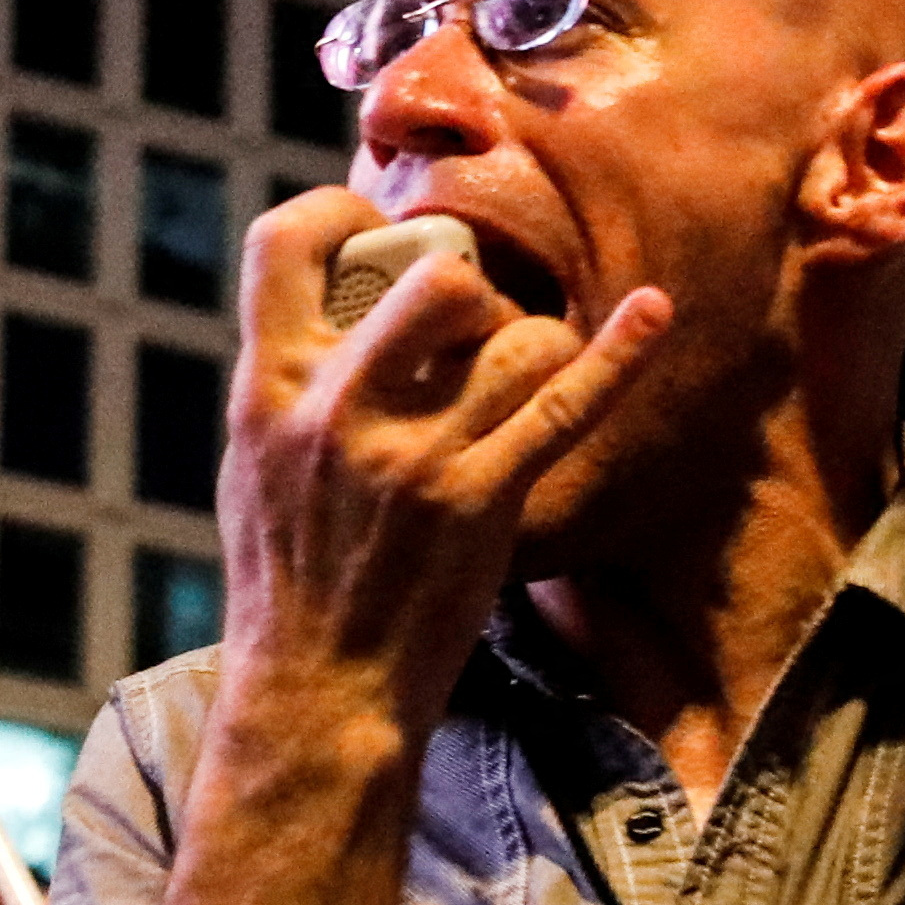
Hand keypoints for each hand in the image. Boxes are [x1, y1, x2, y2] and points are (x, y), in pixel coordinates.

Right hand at [216, 182, 670, 743]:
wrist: (319, 690)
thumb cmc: (288, 578)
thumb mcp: (252, 464)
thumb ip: (291, 381)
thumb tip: (335, 302)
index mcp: (267, 389)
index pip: (285, 242)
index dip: (342, 214)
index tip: (379, 232)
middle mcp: (337, 409)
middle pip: (434, 278)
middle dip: (468, 287)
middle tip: (470, 329)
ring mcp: (415, 455)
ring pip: (512, 336)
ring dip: (528, 347)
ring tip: (514, 383)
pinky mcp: (481, 501)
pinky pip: (563, 405)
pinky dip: (618, 355)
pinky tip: (653, 314)